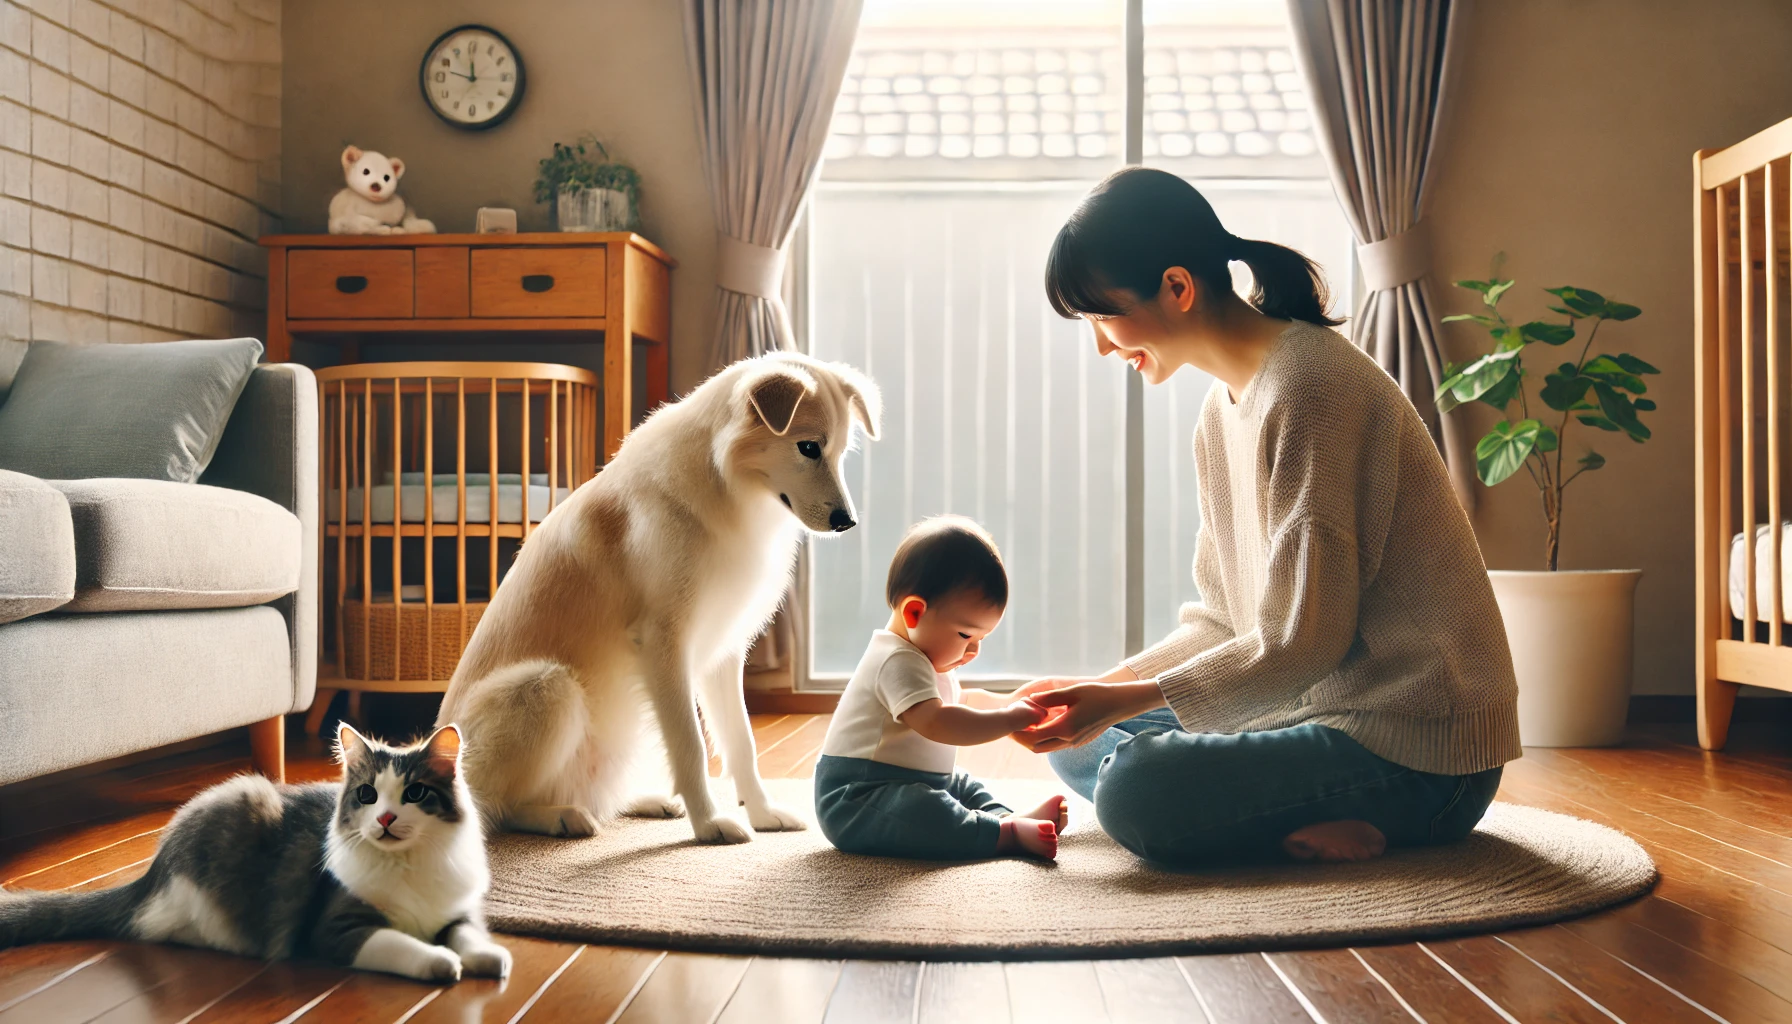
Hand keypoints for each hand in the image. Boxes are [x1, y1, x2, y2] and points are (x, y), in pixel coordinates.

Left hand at [1012, 681, 1163, 753]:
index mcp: (1065, 728)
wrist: (1121, 704)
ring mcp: (1075, 743)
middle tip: (1013, 725)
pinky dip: (1045, 737)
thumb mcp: (1072, 692)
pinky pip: (1056, 744)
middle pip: (1036, 747)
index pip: (1033, 736)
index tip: (1010, 721)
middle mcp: (1069, 740)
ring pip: (1046, 748)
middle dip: (1022, 738)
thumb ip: (1049, 698)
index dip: (1019, 731)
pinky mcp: (1078, 741)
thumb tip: (1029, 700)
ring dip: (1033, 739)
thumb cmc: (1098, 694)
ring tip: (1025, 724)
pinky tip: (1042, 724)